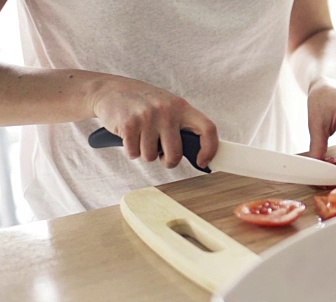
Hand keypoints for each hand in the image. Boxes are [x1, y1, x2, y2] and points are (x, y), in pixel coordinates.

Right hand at [89, 75, 217, 168]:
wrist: (110, 89)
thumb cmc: (144, 102)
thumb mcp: (168, 105)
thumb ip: (182, 124)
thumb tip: (199, 152)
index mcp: (181, 106)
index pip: (208, 129)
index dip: (209, 149)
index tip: (202, 161)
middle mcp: (167, 111)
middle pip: (175, 154)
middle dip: (168, 161)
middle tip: (161, 155)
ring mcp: (147, 117)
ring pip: (151, 157)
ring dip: (145, 153)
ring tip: (141, 137)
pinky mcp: (129, 125)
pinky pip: (134, 153)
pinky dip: (131, 151)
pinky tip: (129, 137)